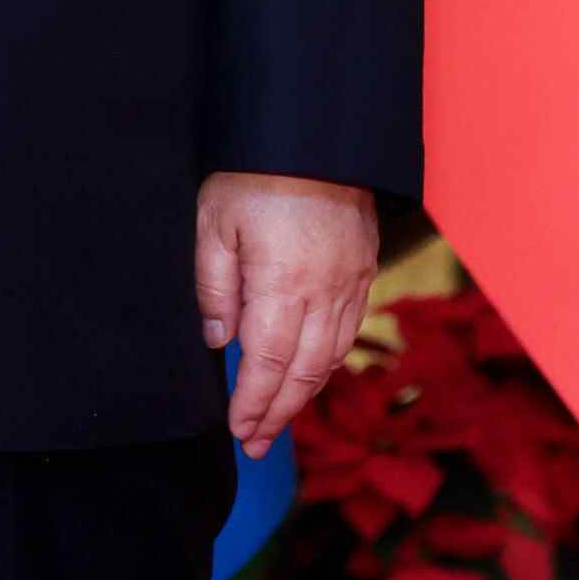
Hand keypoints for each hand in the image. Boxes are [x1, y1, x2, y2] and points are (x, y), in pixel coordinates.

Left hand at [198, 171, 377, 456]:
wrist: (314, 137)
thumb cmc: (254, 176)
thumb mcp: (214, 223)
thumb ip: (215, 286)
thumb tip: (219, 340)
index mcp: (283, 286)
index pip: (268, 364)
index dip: (254, 404)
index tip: (240, 430)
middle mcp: (324, 294)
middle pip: (303, 373)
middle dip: (278, 413)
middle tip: (257, 443)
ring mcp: (350, 284)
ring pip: (329, 358)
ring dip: (303, 394)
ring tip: (279, 418)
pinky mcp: (364, 271)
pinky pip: (348, 332)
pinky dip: (327, 361)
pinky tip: (311, 372)